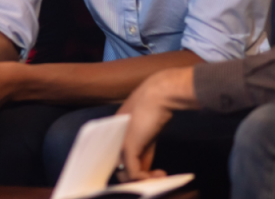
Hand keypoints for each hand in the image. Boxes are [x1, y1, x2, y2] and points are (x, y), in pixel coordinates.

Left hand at [117, 67, 197, 181]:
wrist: (160, 95)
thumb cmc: (157, 108)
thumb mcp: (149, 131)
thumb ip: (145, 148)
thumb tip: (146, 165)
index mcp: (116, 132)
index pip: (119, 156)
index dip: (132, 167)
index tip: (148, 172)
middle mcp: (114, 138)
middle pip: (119, 166)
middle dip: (137, 176)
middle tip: (155, 176)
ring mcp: (120, 143)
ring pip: (124, 173)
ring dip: (142, 180)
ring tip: (159, 177)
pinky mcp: (128, 147)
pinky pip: (132, 173)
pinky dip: (144, 178)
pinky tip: (160, 174)